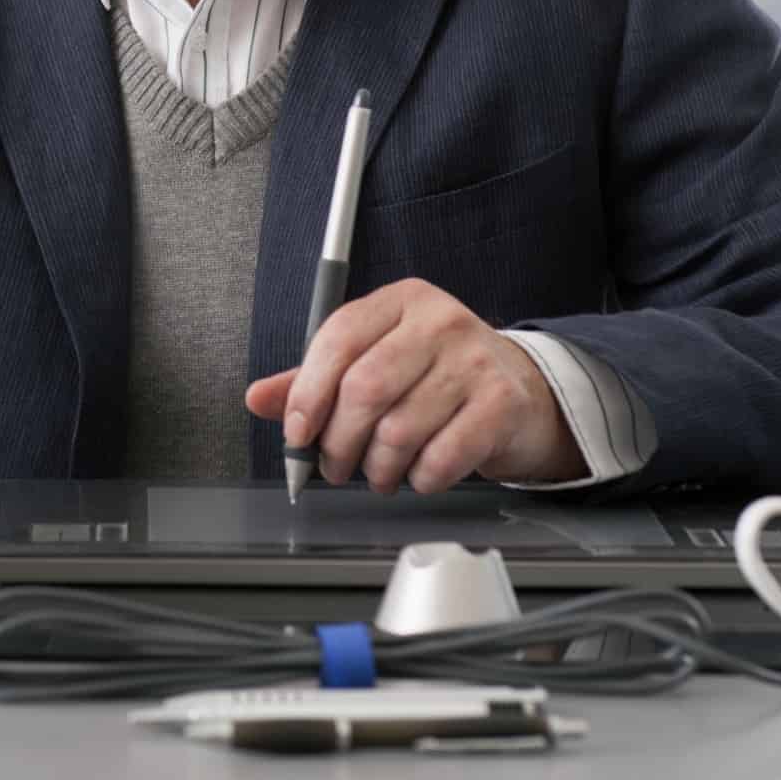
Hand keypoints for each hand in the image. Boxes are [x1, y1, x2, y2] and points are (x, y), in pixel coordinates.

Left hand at [243, 278, 583, 494]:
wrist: (522, 390)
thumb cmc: (437, 375)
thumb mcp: (376, 360)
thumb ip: (315, 379)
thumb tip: (258, 398)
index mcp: (401, 301)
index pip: (339, 338)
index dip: (308, 392)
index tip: (296, 433)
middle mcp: (440, 321)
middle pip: (366, 387)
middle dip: (338, 441)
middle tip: (334, 467)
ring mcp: (475, 360)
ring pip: (400, 429)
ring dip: (378, 468)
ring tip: (378, 474)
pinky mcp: (502, 403)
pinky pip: (442, 456)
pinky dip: (420, 478)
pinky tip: (419, 475)